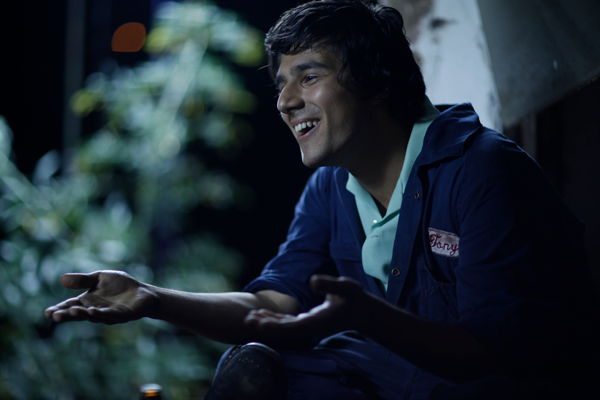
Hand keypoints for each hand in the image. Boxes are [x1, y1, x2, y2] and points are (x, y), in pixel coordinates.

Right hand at [44, 270, 158, 323]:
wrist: (143, 292)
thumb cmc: (121, 285)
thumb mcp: (100, 277)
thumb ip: (83, 279)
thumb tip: (62, 279)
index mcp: (88, 301)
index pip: (71, 306)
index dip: (60, 309)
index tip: (47, 313)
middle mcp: (95, 310)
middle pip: (79, 314)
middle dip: (67, 315)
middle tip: (54, 316)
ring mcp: (108, 314)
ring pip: (93, 316)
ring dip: (82, 314)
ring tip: (71, 312)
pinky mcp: (122, 315)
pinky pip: (109, 315)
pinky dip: (100, 314)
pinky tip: (92, 311)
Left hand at [245, 275, 375, 337]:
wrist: (363, 312)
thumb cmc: (354, 299)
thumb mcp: (345, 288)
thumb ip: (329, 285)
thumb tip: (312, 280)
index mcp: (317, 321)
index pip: (292, 327)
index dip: (275, 325)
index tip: (260, 323)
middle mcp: (310, 327)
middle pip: (283, 330)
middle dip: (265, 325)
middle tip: (246, 319)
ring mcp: (308, 326)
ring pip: (283, 327)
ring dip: (267, 322)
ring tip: (250, 317)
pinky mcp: (308, 322)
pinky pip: (287, 323)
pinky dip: (274, 319)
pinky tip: (263, 315)